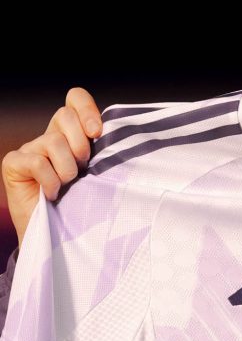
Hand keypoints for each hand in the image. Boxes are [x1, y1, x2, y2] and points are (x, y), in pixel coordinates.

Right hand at [1, 87, 102, 248]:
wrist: (59, 241)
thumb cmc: (84, 211)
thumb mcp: (101, 180)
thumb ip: (107, 158)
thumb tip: (129, 143)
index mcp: (72, 136)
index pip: (74, 99)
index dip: (85, 108)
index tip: (97, 133)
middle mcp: (50, 138)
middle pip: (64, 115)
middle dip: (80, 143)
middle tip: (83, 168)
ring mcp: (30, 150)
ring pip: (52, 141)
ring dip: (67, 169)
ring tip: (67, 187)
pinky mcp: (14, 164)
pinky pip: (36, 161)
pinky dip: (49, 180)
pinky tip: (52, 195)